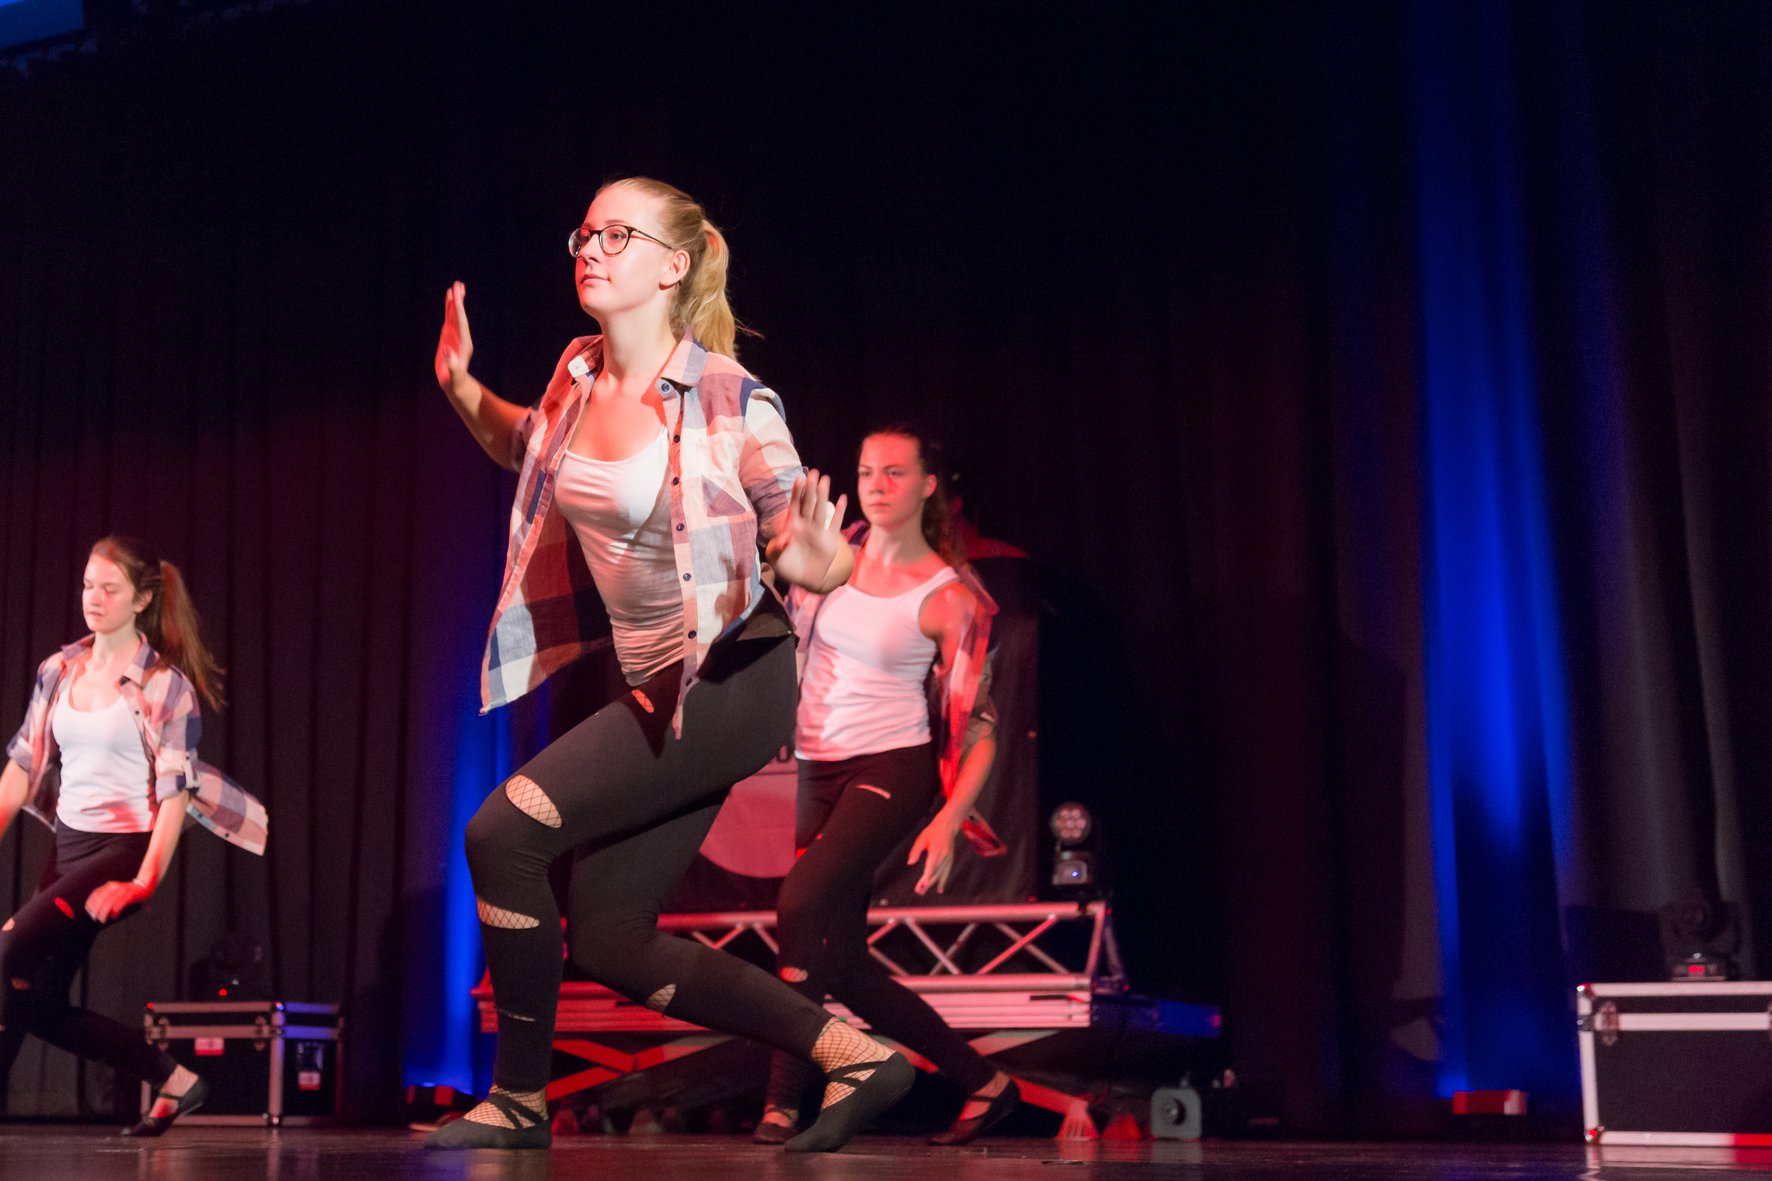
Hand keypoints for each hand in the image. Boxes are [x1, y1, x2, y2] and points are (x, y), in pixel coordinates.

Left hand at [84, 879, 149, 923]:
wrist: (145, 884)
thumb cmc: (130, 890)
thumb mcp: (116, 890)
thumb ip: (108, 896)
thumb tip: (98, 909)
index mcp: (110, 885)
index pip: (96, 894)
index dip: (91, 903)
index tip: (89, 911)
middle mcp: (115, 887)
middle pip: (101, 899)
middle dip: (96, 910)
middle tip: (94, 918)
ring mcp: (123, 890)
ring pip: (109, 902)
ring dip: (104, 912)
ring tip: (102, 920)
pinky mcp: (130, 895)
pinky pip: (120, 903)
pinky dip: (115, 911)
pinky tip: (114, 916)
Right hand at [434, 280, 474, 392]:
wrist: (455, 383)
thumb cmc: (454, 381)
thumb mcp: (453, 375)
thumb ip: (452, 365)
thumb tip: (447, 352)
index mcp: (464, 343)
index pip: (461, 323)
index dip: (459, 310)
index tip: (457, 297)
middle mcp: (461, 336)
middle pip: (460, 315)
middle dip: (459, 300)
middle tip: (458, 284)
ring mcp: (456, 335)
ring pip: (455, 314)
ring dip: (455, 301)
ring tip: (455, 287)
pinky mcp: (449, 336)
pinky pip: (449, 319)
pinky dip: (449, 308)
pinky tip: (450, 299)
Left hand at [764, 469, 848, 590]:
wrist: (803, 580)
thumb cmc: (786, 567)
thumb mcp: (775, 558)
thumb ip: (777, 548)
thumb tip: (786, 538)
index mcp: (792, 527)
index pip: (794, 505)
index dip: (796, 492)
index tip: (798, 478)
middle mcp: (806, 526)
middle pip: (809, 503)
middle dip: (810, 488)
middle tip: (814, 472)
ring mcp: (818, 532)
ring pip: (821, 509)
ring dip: (824, 495)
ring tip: (825, 479)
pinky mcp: (829, 541)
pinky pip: (835, 524)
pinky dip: (839, 512)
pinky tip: (842, 498)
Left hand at [908, 815, 961, 895]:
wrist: (948, 826)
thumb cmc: (933, 831)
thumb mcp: (922, 838)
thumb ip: (916, 851)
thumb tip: (910, 863)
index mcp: (936, 850)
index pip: (931, 865)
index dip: (927, 876)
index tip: (923, 884)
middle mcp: (943, 856)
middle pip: (935, 872)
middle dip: (927, 883)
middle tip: (919, 891)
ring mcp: (948, 858)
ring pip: (941, 874)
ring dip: (933, 884)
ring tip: (924, 892)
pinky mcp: (950, 860)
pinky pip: (946, 872)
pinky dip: (943, 881)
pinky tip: (939, 889)